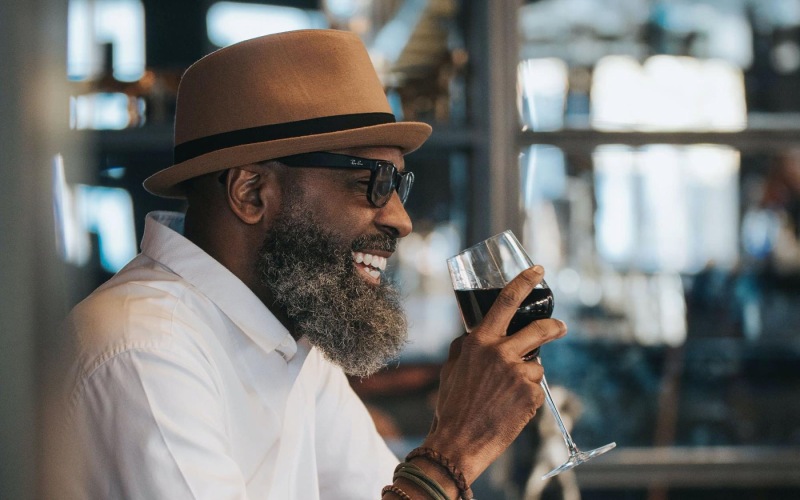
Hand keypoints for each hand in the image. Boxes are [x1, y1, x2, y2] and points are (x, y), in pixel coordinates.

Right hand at [422, 265, 566, 485]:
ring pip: (536, 365)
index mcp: (479, 342)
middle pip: (540, 329)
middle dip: (554, 326)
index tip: (538, 270)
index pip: (506, 301)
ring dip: (527, 376)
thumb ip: (466, 347)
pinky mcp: (530, 396)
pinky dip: (526, 397)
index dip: (525, 282)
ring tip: (506, 396)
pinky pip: (535, 389)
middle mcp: (500, 353)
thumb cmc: (451, 406)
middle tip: (560, 327)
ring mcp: (518, 374)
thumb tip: (474, 335)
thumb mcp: (451, 368)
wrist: (458, 443)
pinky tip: (509, 409)